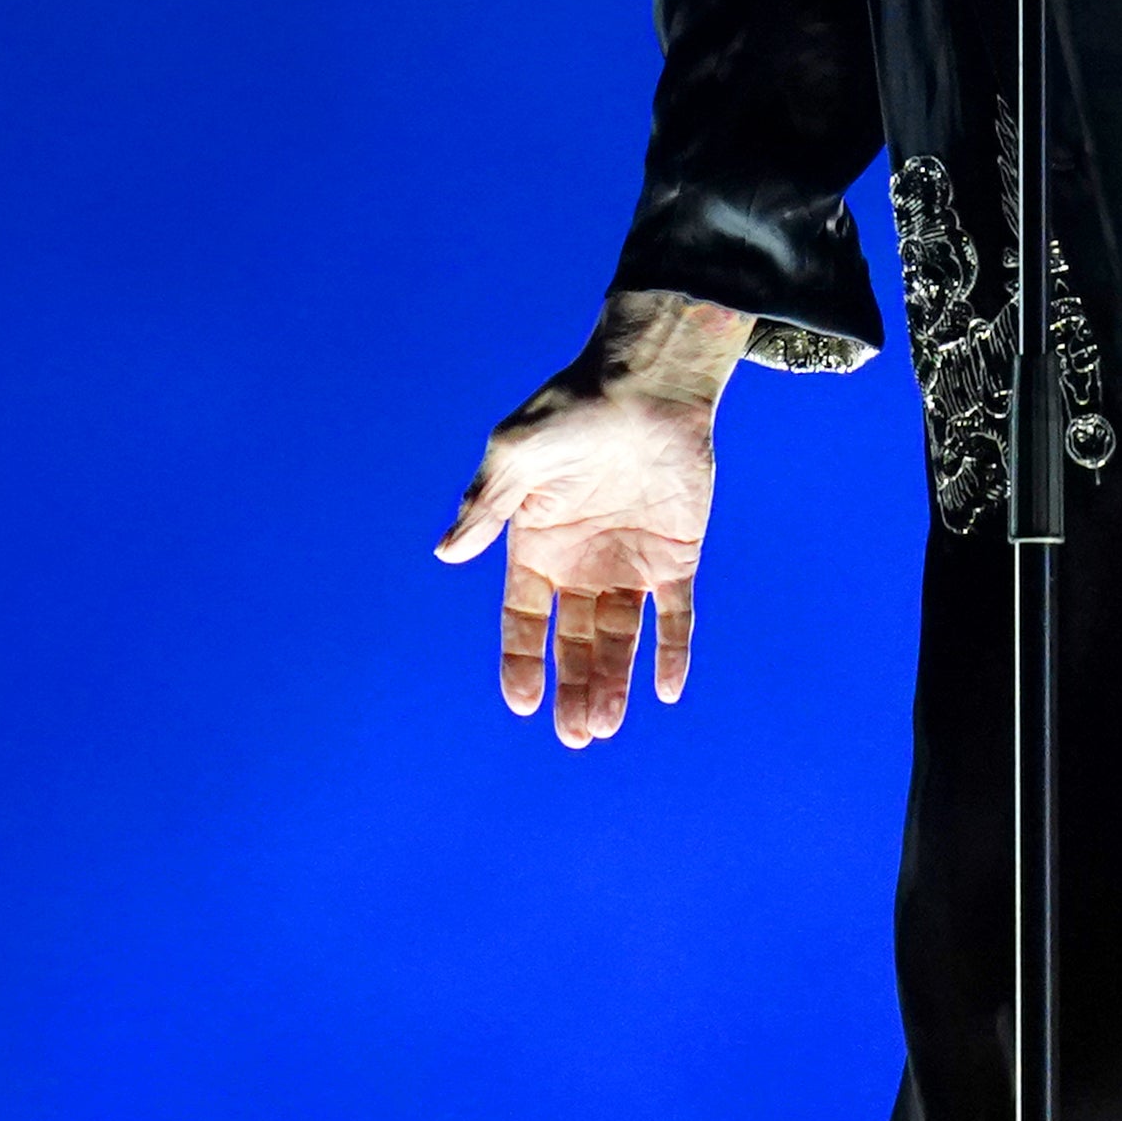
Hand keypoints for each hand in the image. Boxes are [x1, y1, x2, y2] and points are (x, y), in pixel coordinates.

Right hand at [434, 291, 748, 743]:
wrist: (647, 383)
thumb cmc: (572, 411)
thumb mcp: (516, 455)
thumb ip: (486, 506)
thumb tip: (446, 555)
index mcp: (535, 548)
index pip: (523, 621)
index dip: (522, 663)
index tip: (524, 704)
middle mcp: (579, 567)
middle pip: (572, 644)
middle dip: (573, 689)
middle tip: (576, 737)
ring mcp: (628, 565)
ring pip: (619, 639)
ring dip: (613, 682)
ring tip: (605, 726)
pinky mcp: (675, 558)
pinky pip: (674, 616)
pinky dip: (671, 652)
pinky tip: (665, 690)